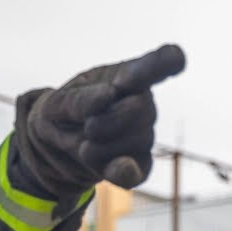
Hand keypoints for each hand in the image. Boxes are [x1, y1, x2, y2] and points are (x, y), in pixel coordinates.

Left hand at [16, 44, 185, 193]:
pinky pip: (138, 171)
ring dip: (99, 148)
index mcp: (125, 77)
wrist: (57, 148)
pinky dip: (126, 171)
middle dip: (104, 121)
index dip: (165, 63)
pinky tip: (120, 168)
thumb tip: (109, 95)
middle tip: (86, 126)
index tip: (176, 59)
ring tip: (85, 145)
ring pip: (134, 142)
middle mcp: (143, 103)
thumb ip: (77, 99)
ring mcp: (144, 136)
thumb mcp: (56, 103)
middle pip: (138, 109)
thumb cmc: (62, 115)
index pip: (155, 66)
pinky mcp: (139, 165)